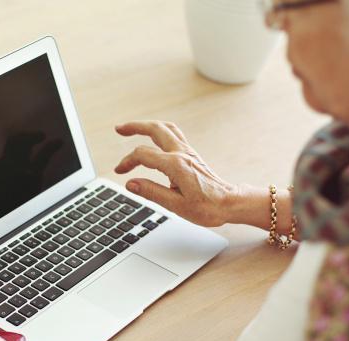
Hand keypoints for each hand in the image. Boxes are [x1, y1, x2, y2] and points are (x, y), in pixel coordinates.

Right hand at [114, 120, 239, 226]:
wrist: (229, 203)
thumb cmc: (207, 207)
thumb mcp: (176, 205)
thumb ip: (151, 192)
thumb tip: (131, 183)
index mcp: (176, 165)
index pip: (143, 155)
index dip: (128, 162)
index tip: (120, 172)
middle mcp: (182, 153)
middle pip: (155, 129)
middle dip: (135, 126)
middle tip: (119, 128)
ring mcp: (188, 152)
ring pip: (166, 128)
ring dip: (148, 125)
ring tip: (133, 127)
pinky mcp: (191, 155)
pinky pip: (174, 134)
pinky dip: (160, 131)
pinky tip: (154, 137)